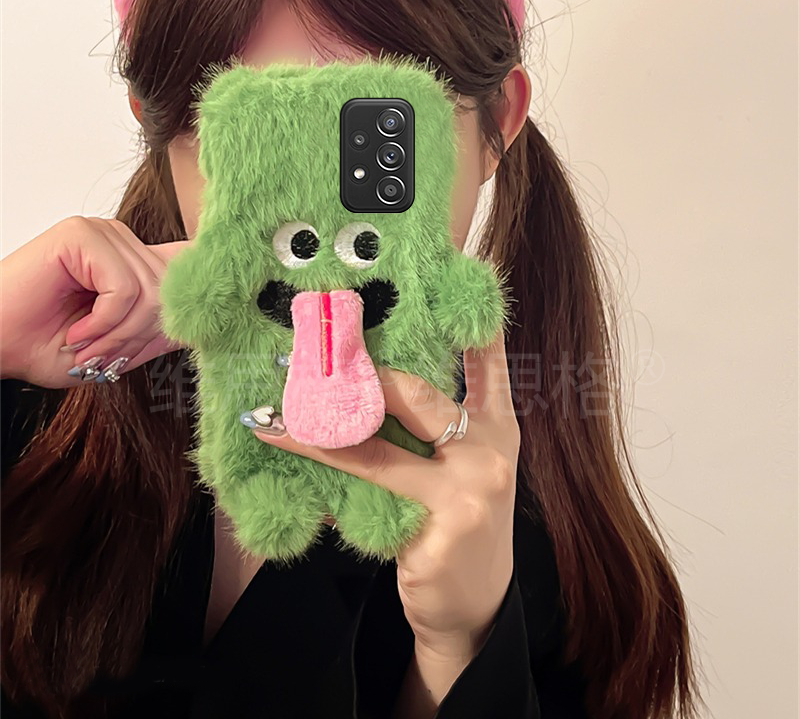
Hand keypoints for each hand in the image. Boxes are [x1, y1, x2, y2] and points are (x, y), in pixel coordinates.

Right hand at [0, 216, 188, 387]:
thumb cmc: (43, 345)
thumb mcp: (118, 347)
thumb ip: (158, 332)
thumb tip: (201, 325)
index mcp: (133, 261)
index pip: (187, 264)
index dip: (197, 293)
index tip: (199, 324)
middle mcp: (123, 242)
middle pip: (171, 291)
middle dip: (140, 336)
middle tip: (103, 357)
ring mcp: (103, 234)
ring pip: (150, 292)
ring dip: (118, 334)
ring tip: (87, 347)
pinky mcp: (82, 236)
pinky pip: (123, 288)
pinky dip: (104, 321)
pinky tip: (78, 331)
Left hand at [248, 330, 519, 663]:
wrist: (475, 606)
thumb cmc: (462, 525)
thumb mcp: (467, 468)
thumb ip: (437, 427)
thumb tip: (378, 382)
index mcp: (498, 429)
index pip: (489, 363)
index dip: (473, 321)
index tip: (454, 277)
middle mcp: (488, 452)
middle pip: (416, 394)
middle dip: (361, 377)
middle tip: (308, 358)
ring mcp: (466, 493)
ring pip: (375, 449)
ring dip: (317, 432)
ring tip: (273, 417)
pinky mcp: (436, 532)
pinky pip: (363, 495)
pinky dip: (322, 476)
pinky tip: (286, 458)